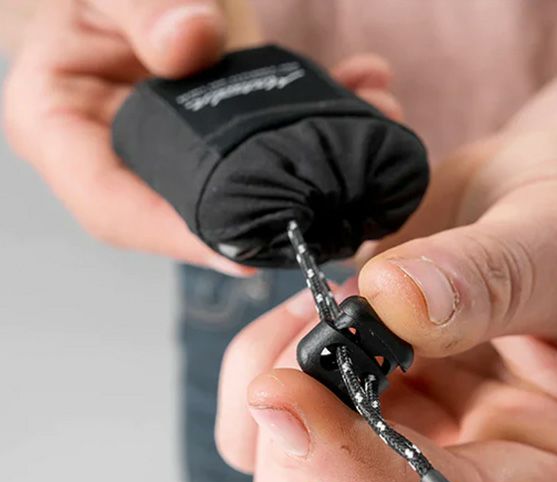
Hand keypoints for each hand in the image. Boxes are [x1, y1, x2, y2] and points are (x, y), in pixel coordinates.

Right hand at [2, 0, 399, 273]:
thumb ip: (141, 9)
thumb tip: (190, 42)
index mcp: (60, 128)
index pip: (115, 210)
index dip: (179, 239)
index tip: (244, 254)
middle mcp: (118, 153)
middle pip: (187, 210)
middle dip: (265, 211)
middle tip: (335, 202)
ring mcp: (171, 147)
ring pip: (240, 180)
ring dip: (310, 164)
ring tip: (369, 131)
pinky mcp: (214, 132)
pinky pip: (262, 142)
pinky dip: (315, 122)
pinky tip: (362, 93)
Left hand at [216, 124, 556, 481]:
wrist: (553, 196)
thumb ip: (491, 275)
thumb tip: (390, 302)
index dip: (359, 481)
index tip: (292, 400)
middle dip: (299, 472)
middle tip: (300, 368)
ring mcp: (401, 452)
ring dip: (272, 416)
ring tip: (316, 317)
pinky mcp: (354, 415)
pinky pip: (263, 441)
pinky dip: (255, 380)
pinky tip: (300, 321)